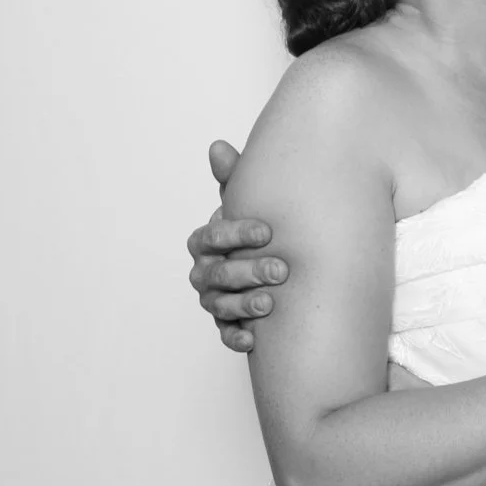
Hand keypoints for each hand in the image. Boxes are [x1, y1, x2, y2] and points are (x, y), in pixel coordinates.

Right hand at [186, 139, 286, 352]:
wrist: (273, 267)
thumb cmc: (256, 231)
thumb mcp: (248, 204)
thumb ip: (234, 179)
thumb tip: (218, 146)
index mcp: (206, 241)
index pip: (211, 236)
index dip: (236, 233)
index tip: (267, 231)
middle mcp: (204, 271)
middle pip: (216, 273)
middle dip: (247, 271)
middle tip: (281, 269)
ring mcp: (213, 299)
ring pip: (218, 305)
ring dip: (242, 305)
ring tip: (269, 304)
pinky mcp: (226, 324)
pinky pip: (225, 334)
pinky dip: (236, 337)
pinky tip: (254, 339)